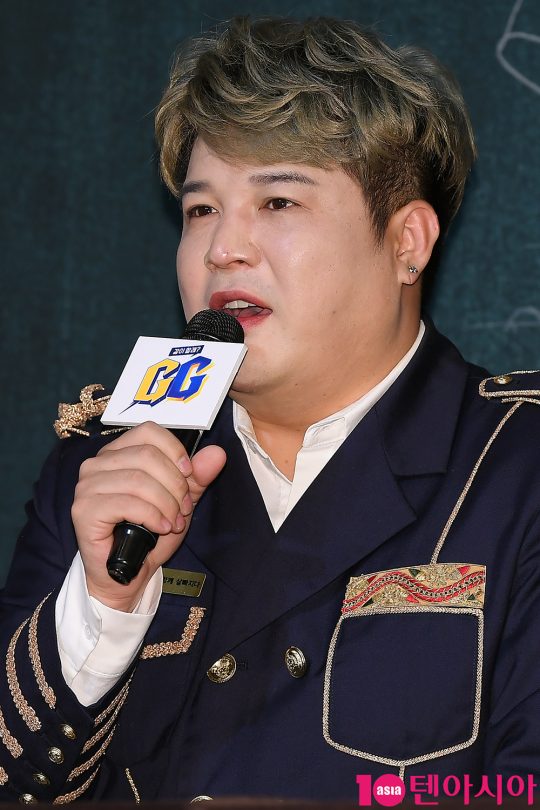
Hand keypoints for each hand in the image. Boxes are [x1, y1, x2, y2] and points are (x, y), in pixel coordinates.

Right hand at [71, 421, 225, 610]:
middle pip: (147, 456)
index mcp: (118, 452)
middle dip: (175, 484)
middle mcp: (97, 464)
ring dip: (166, 503)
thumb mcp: (180, 500)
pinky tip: (161, 528)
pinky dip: (152, 516)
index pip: (148, 431)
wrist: (126, 574)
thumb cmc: (148, 533)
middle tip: (183, 509)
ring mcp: (87, 486)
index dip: (175, 451)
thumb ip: (197, 477)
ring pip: (138, 480)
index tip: (189, 475)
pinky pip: (126, 503)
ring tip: (174, 522)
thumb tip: (217, 453)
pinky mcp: (84, 510)